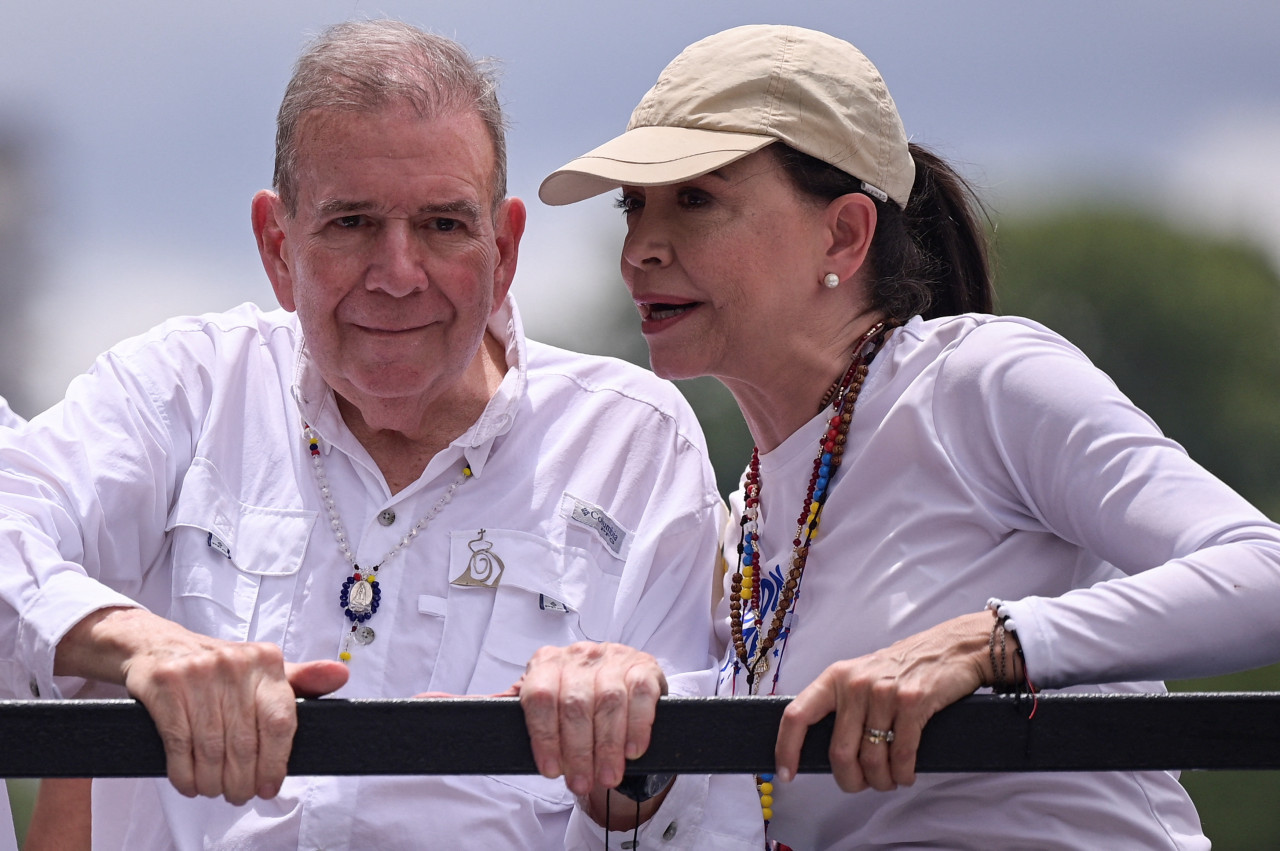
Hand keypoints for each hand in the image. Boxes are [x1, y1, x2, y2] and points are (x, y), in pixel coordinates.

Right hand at [57, 607, 347, 803]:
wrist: (156, 645)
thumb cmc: (218, 668)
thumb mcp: (261, 670)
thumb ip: (302, 679)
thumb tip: (342, 675)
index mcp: (265, 660)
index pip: (279, 721)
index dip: (276, 762)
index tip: (269, 787)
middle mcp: (234, 663)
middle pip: (244, 742)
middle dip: (241, 780)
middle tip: (239, 795)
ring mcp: (197, 673)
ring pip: (210, 747)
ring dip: (212, 781)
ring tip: (215, 790)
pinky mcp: (164, 684)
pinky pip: (178, 742)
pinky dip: (184, 772)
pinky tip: (189, 783)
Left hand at [515, 642, 666, 797]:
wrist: (617, 684)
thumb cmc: (571, 698)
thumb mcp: (539, 702)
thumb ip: (504, 704)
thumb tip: (455, 702)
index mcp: (546, 663)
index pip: (540, 697)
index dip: (544, 738)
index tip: (550, 771)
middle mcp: (578, 656)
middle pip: (574, 705)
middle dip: (578, 751)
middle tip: (582, 783)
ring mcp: (612, 658)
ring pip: (608, 701)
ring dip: (608, 746)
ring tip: (606, 776)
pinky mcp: (642, 666)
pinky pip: (640, 694)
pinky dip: (637, 725)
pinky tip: (632, 750)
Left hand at [774, 611, 995, 792]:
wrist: (951, 649)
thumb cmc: (903, 668)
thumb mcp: (861, 676)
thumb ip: (842, 706)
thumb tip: (822, 750)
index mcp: (834, 678)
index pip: (796, 715)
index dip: (787, 748)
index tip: (785, 774)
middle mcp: (854, 684)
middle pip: (839, 752)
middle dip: (850, 780)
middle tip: (860, 785)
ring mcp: (883, 693)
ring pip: (871, 759)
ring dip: (881, 781)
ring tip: (888, 781)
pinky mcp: (912, 703)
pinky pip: (901, 756)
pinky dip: (903, 774)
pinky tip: (905, 775)